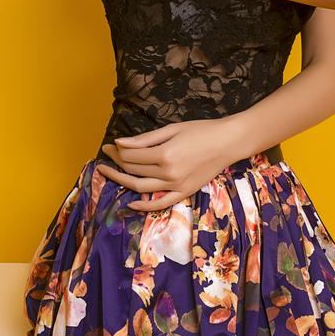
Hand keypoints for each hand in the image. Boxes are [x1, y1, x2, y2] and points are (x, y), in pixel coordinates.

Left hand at [94, 117, 242, 211]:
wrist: (228, 142)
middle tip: (106, 155)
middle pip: (134, 170)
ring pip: (141, 187)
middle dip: (117, 162)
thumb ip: (145, 139)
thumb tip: (120, 143)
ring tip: (110, 173)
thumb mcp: (171, 129)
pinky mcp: (185, 192)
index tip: (108, 146)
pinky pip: (161, 203)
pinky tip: (132, 202)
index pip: (131, 156)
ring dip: (122, 181)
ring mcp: (176, 185)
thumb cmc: (200, 130)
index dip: (116, 151)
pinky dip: (145, 206)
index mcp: (164, 154)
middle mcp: (168, 173)